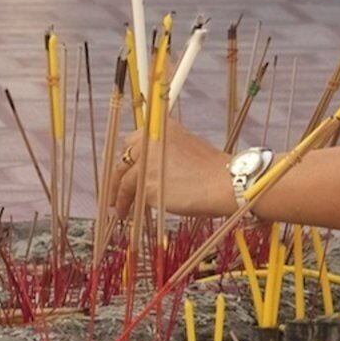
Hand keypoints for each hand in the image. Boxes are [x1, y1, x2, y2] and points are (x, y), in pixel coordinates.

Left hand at [105, 116, 240, 223]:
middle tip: (115, 192)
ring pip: (124, 177)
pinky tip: (126, 213)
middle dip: (118, 176)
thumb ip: (164, 153)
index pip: (133, 142)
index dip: (127, 160)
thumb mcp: (185, 149)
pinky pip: (130, 193)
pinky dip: (125, 204)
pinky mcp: (146, 181)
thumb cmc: (212, 171)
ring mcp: (146, 160)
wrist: (224, 182)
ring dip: (119, 194)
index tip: (123, 172)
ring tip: (119, 209)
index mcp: (160, 127)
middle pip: (124, 158)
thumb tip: (148, 171)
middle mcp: (149, 139)